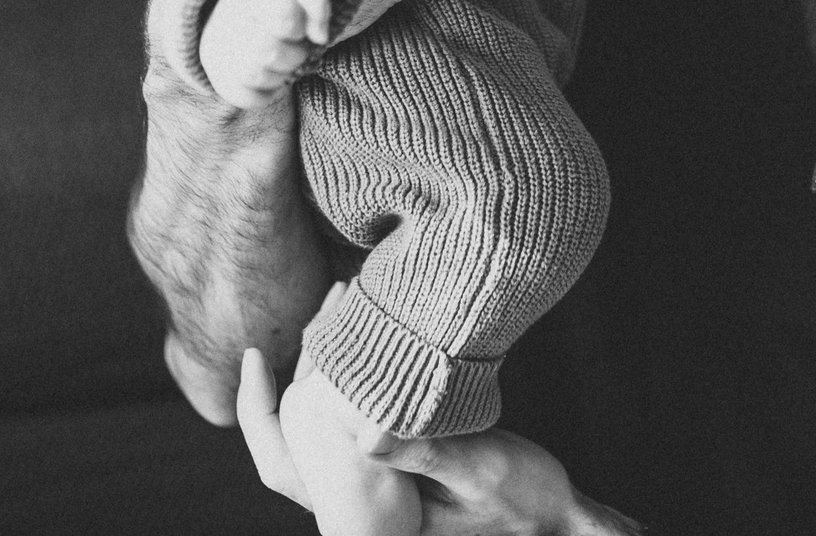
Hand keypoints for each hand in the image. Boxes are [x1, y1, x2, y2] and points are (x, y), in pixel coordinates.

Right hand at [200, 0, 332, 108]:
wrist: (234, 13)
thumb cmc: (275, 1)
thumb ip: (316, 5)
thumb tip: (320, 37)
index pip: (282, 14)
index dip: (299, 26)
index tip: (299, 29)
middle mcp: (228, 18)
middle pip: (268, 51)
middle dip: (296, 56)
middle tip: (299, 51)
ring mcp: (217, 49)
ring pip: (255, 75)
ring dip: (282, 75)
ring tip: (286, 64)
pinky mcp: (217, 76)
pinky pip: (246, 97)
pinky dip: (267, 93)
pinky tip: (271, 76)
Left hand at [239, 298, 641, 535]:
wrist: (558, 519)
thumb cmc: (525, 502)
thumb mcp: (480, 472)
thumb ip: (423, 452)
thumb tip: (367, 431)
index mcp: (370, 518)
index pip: (289, 464)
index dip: (261, 408)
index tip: (257, 353)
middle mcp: (365, 507)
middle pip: (296, 438)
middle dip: (303, 368)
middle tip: (327, 302)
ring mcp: (379, 490)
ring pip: (325, 428)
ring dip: (329, 371)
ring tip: (346, 308)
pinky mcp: (398, 471)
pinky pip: (355, 425)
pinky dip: (353, 384)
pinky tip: (371, 343)